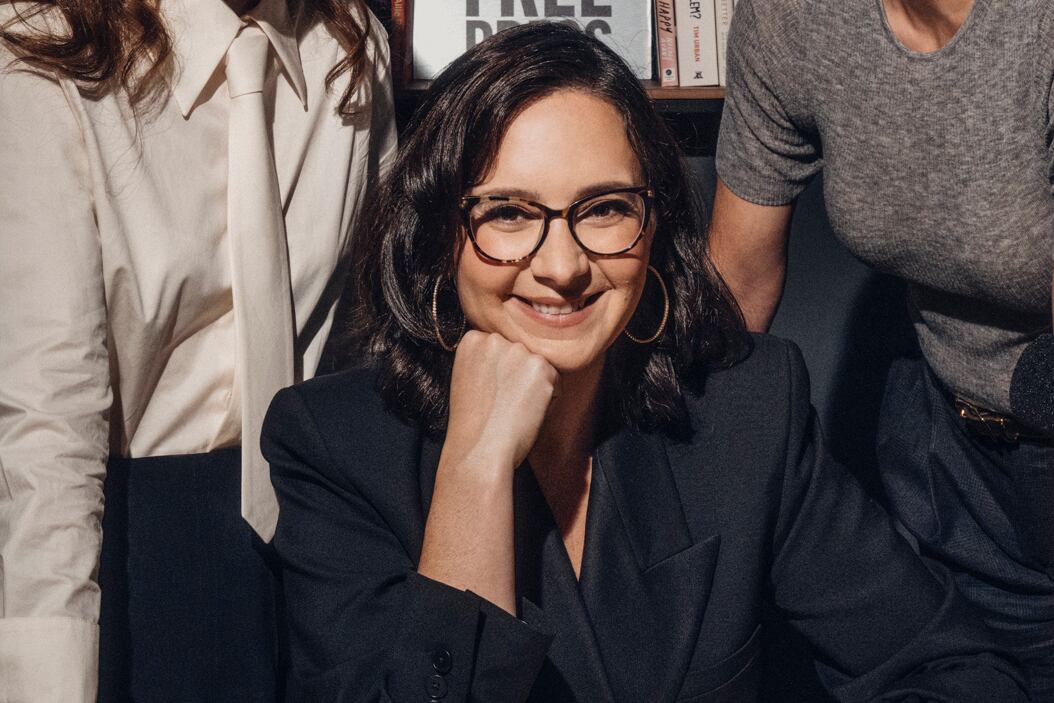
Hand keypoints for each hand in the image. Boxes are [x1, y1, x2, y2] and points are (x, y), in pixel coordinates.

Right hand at [443, 330, 557, 474]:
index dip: (500, 372)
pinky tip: (526, 414)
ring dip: (535, 387)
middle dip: (519, 376)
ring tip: (513, 409)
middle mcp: (495, 339)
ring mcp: (519, 352)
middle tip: (503, 403)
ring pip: (540, 367)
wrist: (480, 451)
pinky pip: (556, 382)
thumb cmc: (473, 424)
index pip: (501, 347)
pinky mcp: (541, 368)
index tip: (491, 392)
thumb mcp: (468, 379)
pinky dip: (548, 401)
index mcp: (473, 340)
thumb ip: (486, 361)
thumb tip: (513, 358)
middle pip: (522, 353)